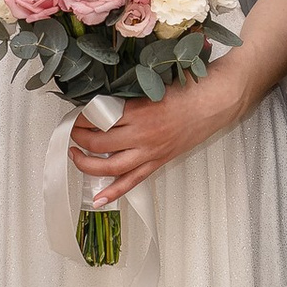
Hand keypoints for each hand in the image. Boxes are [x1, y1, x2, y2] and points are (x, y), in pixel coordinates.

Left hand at [68, 69, 236, 204]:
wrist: (214, 103)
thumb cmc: (188, 90)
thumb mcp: (152, 87)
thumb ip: (127, 98)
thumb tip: (101, 104)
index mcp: (139, 111)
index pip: (98, 118)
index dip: (81, 118)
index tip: (76, 116)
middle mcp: (142, 134)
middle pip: (98, 142)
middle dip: (79, 139)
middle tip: (72, 134)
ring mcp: (150, 151)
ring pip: (110, 166)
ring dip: (87, 164)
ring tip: (76, 157)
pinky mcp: (158, 162)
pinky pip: (132, 181)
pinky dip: (114, 191)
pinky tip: (99, 199)